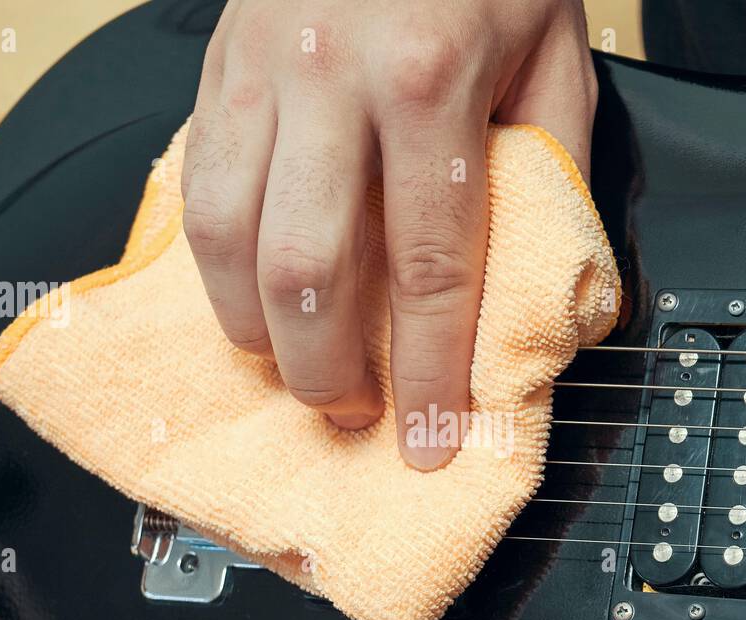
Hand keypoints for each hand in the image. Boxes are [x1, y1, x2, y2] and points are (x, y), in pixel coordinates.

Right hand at [182, 0, 596, 468]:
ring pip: (223, 237)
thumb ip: (549, 167)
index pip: (429, 269)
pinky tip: (243, 293)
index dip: (431, 374)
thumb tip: (544, 281)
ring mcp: (258, 71)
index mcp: (430, 82)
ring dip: (252, 328)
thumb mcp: (552, 50)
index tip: (432, 444)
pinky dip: (211, 262)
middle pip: (305, 272)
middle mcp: (329, 81)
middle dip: (323, 370)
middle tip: (348, 411)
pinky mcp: (215, 66)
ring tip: (287, 365)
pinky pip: (193, 185)